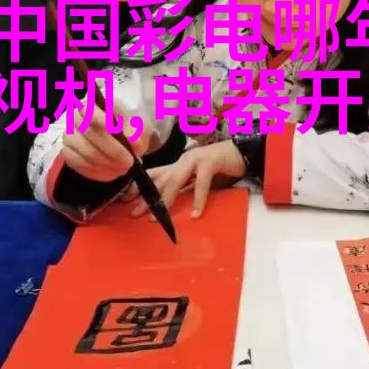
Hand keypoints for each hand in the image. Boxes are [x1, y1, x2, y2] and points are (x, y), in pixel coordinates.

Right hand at [63, 108, 149, 182]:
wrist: (116, 145)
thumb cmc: (127, 131)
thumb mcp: (137, 128)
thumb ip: (136, 132)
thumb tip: (133, 141)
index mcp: (93, 105)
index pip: (89, 108)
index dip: (98, 117)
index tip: (111, 127)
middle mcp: (76, 118)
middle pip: (90, 133)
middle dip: (112, 150)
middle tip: (129, 161)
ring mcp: (69, 136)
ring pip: (86, 151)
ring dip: (107, 163)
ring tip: (123, 169)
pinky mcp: (67, 153)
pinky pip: (80, 164)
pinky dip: (98, 171)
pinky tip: (112, 174)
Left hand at [130, 141, 245, 218]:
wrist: (242, 152)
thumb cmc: (220, 167)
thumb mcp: (197, 178)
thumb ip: (184, 187)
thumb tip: (169, 204)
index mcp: (178, 165)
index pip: (154, 175)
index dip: (139, 187)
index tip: (126, 201)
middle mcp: (182, 161)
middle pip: (160, 180)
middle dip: (147, 198)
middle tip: (135, 213)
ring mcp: (195, 160)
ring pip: (175, 180)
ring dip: (166, 199)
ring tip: (159, 217)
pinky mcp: (210, 163)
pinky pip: (201, 183)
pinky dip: (198, 199)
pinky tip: (195, 214)